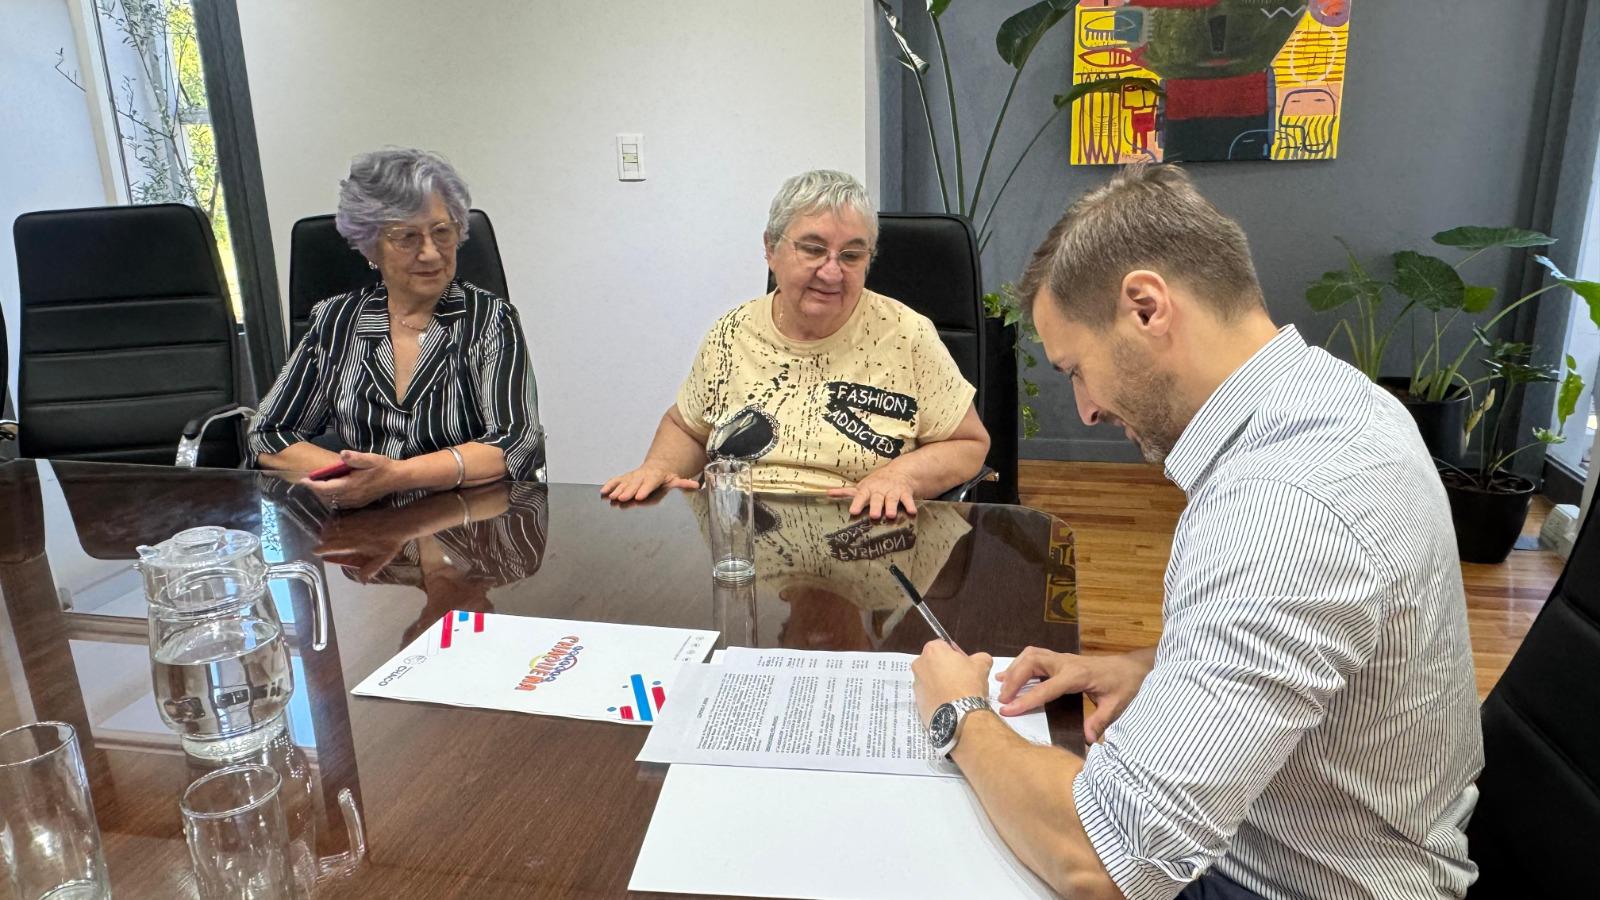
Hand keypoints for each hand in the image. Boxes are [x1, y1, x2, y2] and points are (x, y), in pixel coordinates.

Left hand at [300, 450, 399, 510]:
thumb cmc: (383, 466)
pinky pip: (341, 504)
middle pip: (327, 496)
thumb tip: (342, 454)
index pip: (326, 487)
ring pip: (333, 501)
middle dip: (315, 490)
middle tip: (307, 482)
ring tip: (316, 486)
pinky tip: (331, 493)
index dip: (313, 485)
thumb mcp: (370, 458)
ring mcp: (355, 501)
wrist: (397, 478)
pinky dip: (332, 499)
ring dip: (323, 495)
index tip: (302, 480)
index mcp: (351, 485)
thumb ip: (356, 458)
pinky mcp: (359, 503)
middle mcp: (351, 496)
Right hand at [314, 526, 406, 581]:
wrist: (400, 522)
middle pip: (330, 535)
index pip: (333, 547)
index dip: (322, 549)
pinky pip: (341, 518)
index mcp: (354, 544)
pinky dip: (335, 521)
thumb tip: (361, 581)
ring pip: (334, 526)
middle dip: (323, 540)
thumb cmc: (391, 542)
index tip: (314, 551)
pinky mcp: (358, 514)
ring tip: (323, 534)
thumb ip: (370, 569)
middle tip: (320, 544)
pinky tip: (334, 523)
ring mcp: (354, 522)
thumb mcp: (383, 559)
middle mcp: (350, 532)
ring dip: (327, 530)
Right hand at [600, 463, 698, 502]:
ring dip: (617, 489)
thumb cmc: (665, 478)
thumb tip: (696, 486)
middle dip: (628, 491)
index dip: (644, 489)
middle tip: (622, 498)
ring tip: (611, 496)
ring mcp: (632, 476)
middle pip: (634, 484)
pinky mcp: (625, 478)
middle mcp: (642, 476)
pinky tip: (603, 492)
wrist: (656, 467)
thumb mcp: (675, 479)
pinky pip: (616, 480)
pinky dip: (609, 485)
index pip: (649, 483)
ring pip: (624, 482)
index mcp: (655, 477)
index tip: (639, 496)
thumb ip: (684, 484)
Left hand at [827, 467, 917, 519]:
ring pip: (892, 499)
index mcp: (868, 489)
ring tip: (890, 516)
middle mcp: (880, 490)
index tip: (853, 512)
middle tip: (874, 516)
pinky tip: (912, 513)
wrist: (899, 472)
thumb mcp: (861, 487)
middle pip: (877, 498)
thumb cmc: (875, 484)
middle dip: (876, 506)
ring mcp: (893, 491)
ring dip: (891, 507)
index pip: (861, 496)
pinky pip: (908, 500)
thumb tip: (827, 493)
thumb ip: (846, 492)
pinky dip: (910, 506)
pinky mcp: (905, 493)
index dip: (857, 503)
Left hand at [911, 640, 992, 726]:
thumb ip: (980, 657)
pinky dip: (938, 698)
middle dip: (946, 669)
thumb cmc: (968, 685)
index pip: (944, 646)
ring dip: (941, 684)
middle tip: (962, 679)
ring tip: (957, 694)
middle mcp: (919, 665)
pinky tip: (951, 703)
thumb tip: (981, 660)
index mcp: (932, 650)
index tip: (964, 664)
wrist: (959, 715)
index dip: (956, 655)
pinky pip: (929, 695)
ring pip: (931, 680)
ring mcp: (917, 684)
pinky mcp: (917, 701)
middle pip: (935, 663)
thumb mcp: (982, 665)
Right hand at [995, 647, 1154, 743]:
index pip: (1045, 688)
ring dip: (1014, 669)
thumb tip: (1087, 740)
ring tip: (1001, 687)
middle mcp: (1066, 663)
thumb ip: (1100, 721)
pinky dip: (1019, 665)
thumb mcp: (1116, 705)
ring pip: (1030, 655)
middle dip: (1014, 679)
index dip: (1025, 699)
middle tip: (1002, 699)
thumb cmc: (1125, 686)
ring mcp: (1062, 659)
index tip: (1008, 710)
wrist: (1132, 668)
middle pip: (1031, 662)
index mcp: (1077, 675)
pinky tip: (1007, 676)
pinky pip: (1034, 657)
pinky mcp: (1061, 660)